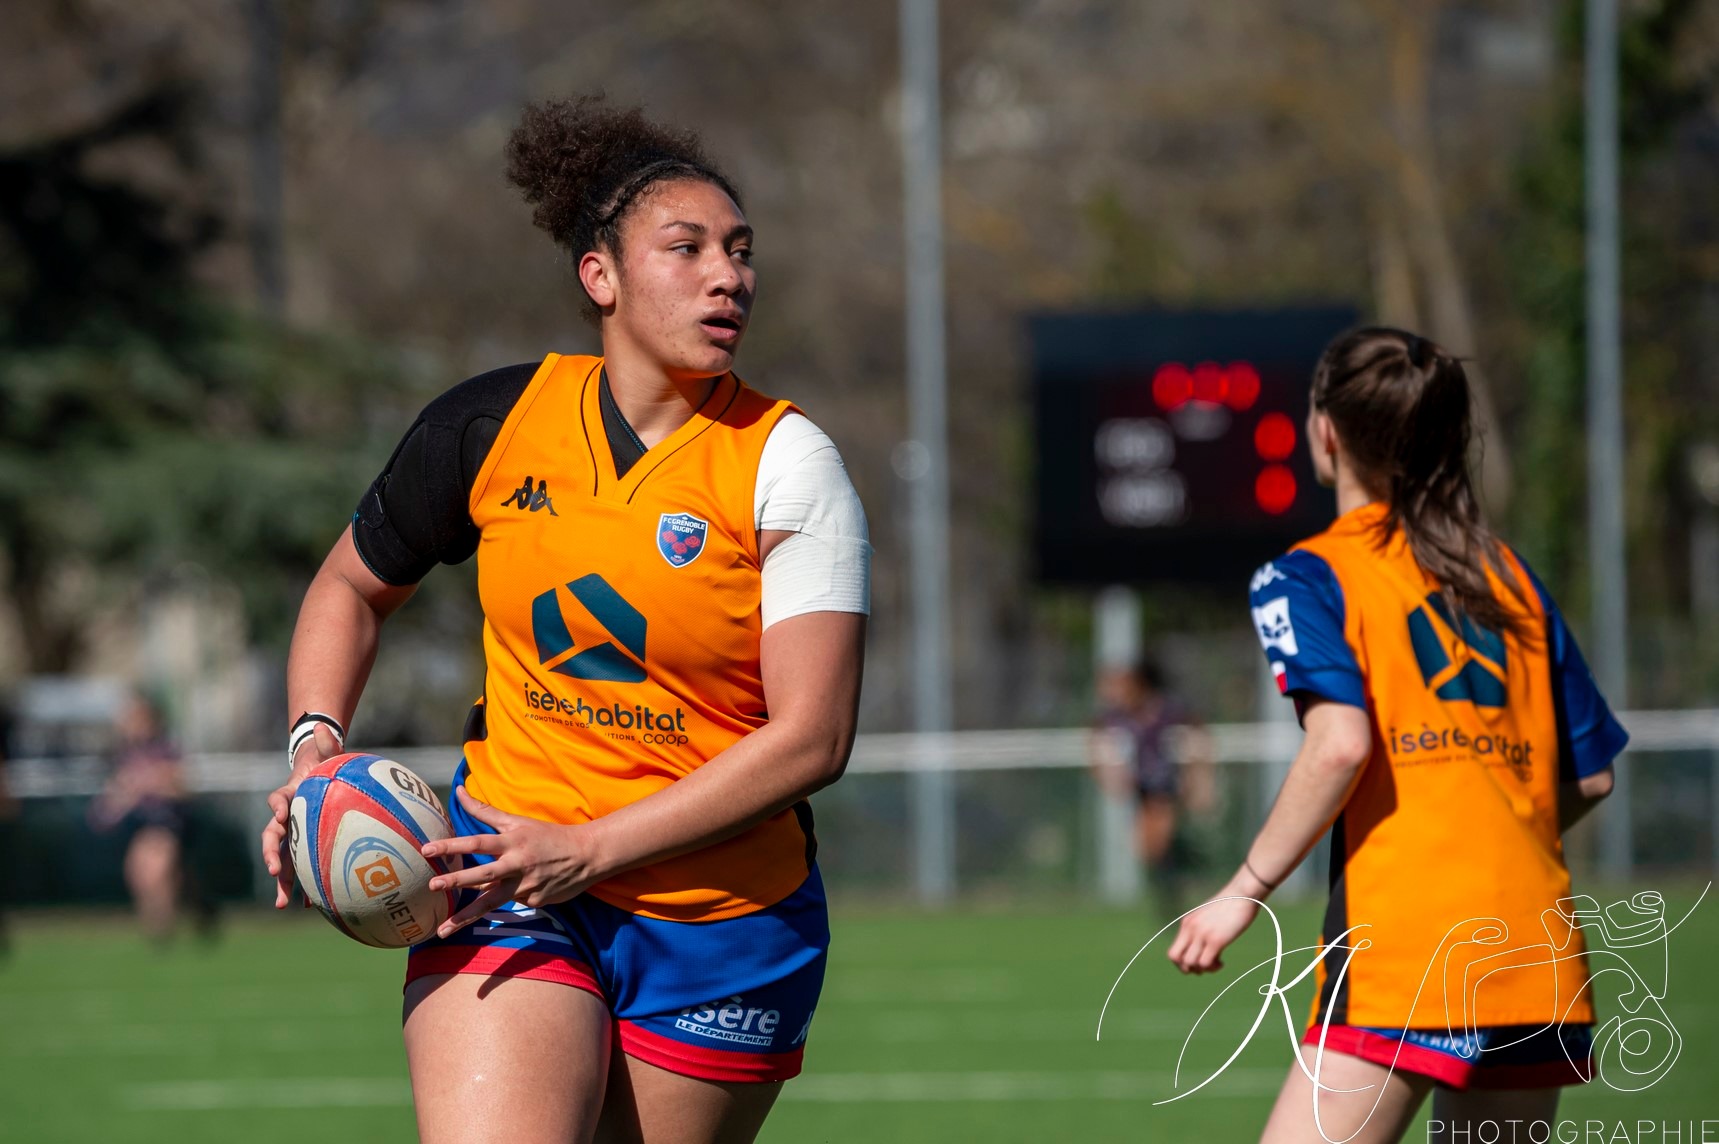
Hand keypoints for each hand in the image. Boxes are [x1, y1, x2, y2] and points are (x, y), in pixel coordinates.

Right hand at [260, 724, 340, 908]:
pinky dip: (305, 886)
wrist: (322, 778)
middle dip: (271, 856)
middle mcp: (286, 818)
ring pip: (282, 861)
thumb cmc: (326, 766)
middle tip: (274, 871)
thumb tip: (325, 726)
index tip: (280, 813)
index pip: (278, 799)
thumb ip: (328, 744)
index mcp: (291, 795)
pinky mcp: (302, 848)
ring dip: (282, 882)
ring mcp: (293, 836)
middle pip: (272, 838)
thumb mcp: (329, 753)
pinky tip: (312, 906)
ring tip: (283, 905)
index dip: (277, 806)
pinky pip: (302, 869)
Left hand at [419, 787, 604, 938]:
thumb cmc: (547, 835)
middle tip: (432, 885)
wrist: (587, 855)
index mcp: (513, 842)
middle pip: (482, 874)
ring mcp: (526, 886)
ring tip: (441, 931)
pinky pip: (515, 901)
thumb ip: (485, 810)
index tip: (427, 850)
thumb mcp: (518, 821)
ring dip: (465, 917)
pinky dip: (511, 897)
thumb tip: (458, 790)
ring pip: (490, 903)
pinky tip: (526, 889)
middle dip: (456, 881)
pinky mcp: (535, 901)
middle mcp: (517, 864)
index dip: (452, 846)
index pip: (477, 842)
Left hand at [1166, 873, 1265, 974]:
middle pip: (1176, 959)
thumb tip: (1201, 945)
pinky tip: (1222, 962)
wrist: (1243, 893)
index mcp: (1187, 923)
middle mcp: (1190, 929)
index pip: (1173, 952)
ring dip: (1203, 969)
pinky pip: (1205, 963)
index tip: (1197, 961)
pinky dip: (1213, 967)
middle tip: (1204, 966)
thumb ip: (1200, 928)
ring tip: (1216, 963)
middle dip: (1188, 969)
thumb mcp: (1208, 916)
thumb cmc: (1229, 904)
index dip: (1182, 963)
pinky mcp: (1216, 940)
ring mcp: (1202, 934)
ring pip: (1190, 964)